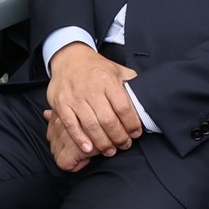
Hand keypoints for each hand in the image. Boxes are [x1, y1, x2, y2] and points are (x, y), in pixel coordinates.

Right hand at [43, 40, 142, 168]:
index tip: (136, 133)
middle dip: (119, 137)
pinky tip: (89, 148)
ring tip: (110, 150)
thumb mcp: (117, 70)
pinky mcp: (61, 104)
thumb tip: (147, 99)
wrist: (69, 58)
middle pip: (108, 120)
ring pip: (91, 125)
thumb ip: (131, 83)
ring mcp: (74, 97)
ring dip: (102, 142)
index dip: (132, 124)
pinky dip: (80, 139)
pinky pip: (71, 125)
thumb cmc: (96, 68)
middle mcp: (91, 88)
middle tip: (124, 145)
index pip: (123, 107)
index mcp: (107, 80)